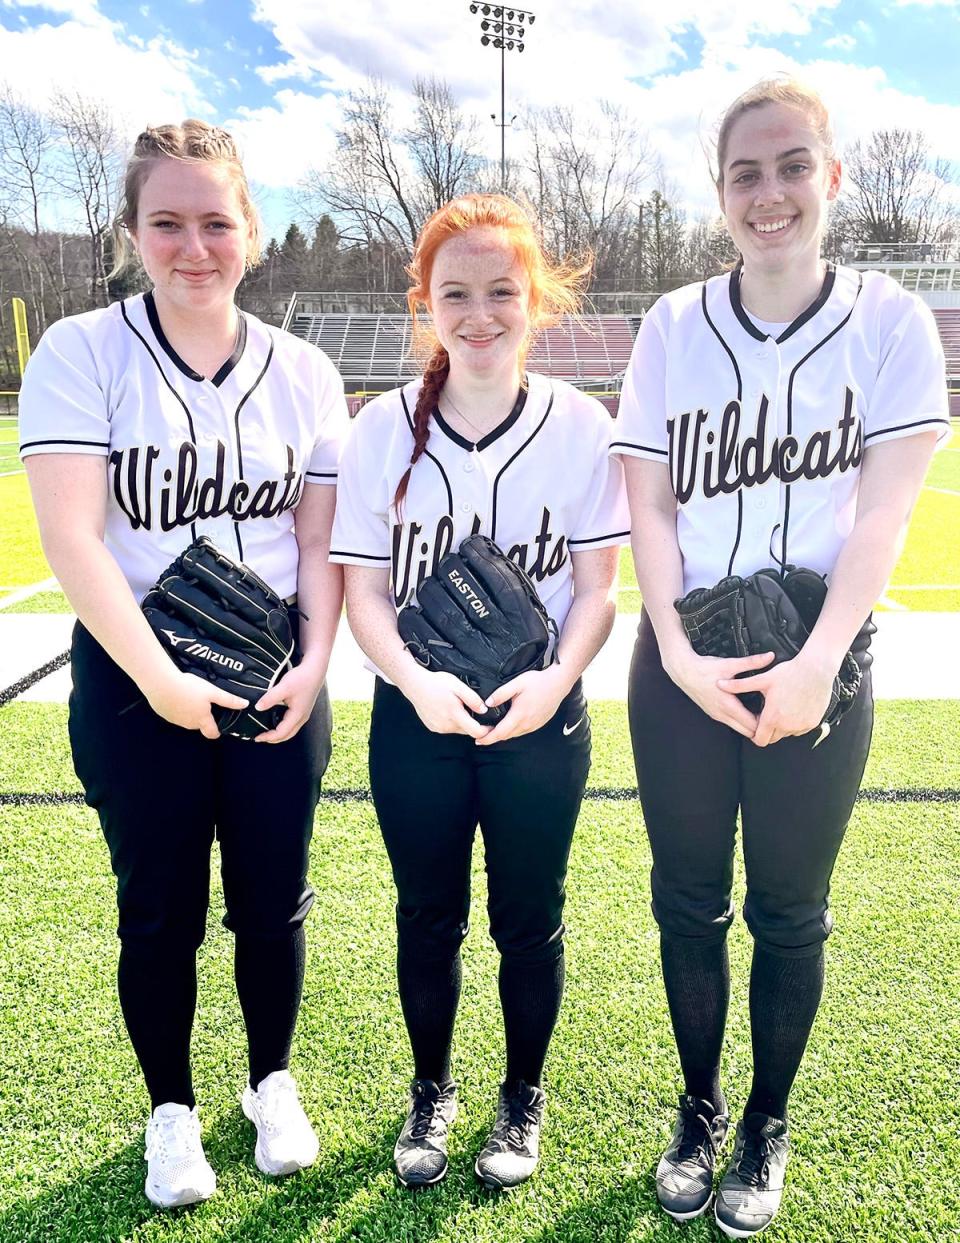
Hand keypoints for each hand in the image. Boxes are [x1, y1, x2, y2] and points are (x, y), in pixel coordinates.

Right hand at [144, 668, 247, 739]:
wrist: (160, 683)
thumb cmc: (188, 687)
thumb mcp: (212, 692)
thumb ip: (228, 700)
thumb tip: (245, 705)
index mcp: (201, 720)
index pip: (212, 734)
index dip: (217, 731)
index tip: (220, 724)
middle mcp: (188, 724)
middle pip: (199, 725)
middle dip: (203, 717)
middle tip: (205, 702)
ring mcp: (174, 720)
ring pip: (186, 719)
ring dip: (189, 711)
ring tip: (191, 695)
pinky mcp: (164, 713)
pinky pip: (174, 713)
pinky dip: (177, 706)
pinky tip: (177, 694)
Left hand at [253, 663, 325, 743]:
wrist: (315, 670)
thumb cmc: (301, 678)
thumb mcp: (284, 687)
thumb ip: (270, 698)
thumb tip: (257, 707)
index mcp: (297, 715)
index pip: (281, 733)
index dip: (268, 737)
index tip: (256, 737)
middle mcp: (302, 717)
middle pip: (287, 735)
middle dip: (273, 739)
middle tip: (259, 738)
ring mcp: (303, 714)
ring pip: (290, 730)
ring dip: (278, 734)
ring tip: (265, 732)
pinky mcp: (302, 709)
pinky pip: (292, 723)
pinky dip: (282, 727)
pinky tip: (274, 721)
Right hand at [401, 667, 491, 738]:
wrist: (414, 684)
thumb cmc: (436, 683)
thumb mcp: (458, 686)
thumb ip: (473, 699)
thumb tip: (484, 710)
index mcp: (454, 715)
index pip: (476, 731)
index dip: (487, 731)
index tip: (492, 726)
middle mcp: (446, 725)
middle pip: (467, 731)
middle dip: (474, 724)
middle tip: (475, 711)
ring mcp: (438, 727)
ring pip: (458, 729)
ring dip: (462, 722)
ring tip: (459, 707)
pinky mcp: (432, 727)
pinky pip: (448, 728)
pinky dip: (452, 722)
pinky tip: (448, 710)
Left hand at [475, 665, 570, 745]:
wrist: (559, 683)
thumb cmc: (538, 682)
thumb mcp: (516, 684)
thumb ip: (500, 694)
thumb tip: (487, 703)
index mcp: (519, 715)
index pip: (500, 733)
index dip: (487, 738)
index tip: (477, 740)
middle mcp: (527, 724)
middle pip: (506, 736)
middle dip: (492, 738)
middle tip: (481, 736)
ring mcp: (534, 725)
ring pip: (515, 735)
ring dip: (503, 735)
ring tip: (493, 732)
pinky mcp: (539, 723)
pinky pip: (523, 731)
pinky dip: (513, 731)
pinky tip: (509, 726)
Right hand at [663, 648, 774, 738]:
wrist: (683, 671)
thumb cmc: (704, 669)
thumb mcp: (730, 665)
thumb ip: (751, 662)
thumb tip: (770, 657)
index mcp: (728, 705)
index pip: (752, 726)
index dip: (765, 723)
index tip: (775, 713)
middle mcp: (722, 715)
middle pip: (747, 732)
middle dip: (760, 727)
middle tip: (772, 715)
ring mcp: (717, 715)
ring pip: (739, 729)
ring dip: (751, 725)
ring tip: (763, 713)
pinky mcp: (713, 713)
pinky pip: (731, 723)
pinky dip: (741, 721)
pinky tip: (748, 709)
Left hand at [718, 650, 834, 746]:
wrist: (816, 669)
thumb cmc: (789, 673)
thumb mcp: (763, 679)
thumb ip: (739, 685)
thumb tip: (719, 684)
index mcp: (773, 717)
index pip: (759, 739)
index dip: (754, 733)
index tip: (754, 722)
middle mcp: (787, 725)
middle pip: (772, 738)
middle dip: (767, 729)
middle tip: (766, 713)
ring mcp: (801, 726)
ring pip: (786, 734)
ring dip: (781, 726)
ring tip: (780, 708)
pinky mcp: (812, 723)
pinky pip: (799, 730)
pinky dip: (794, 723)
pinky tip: (792, 708)